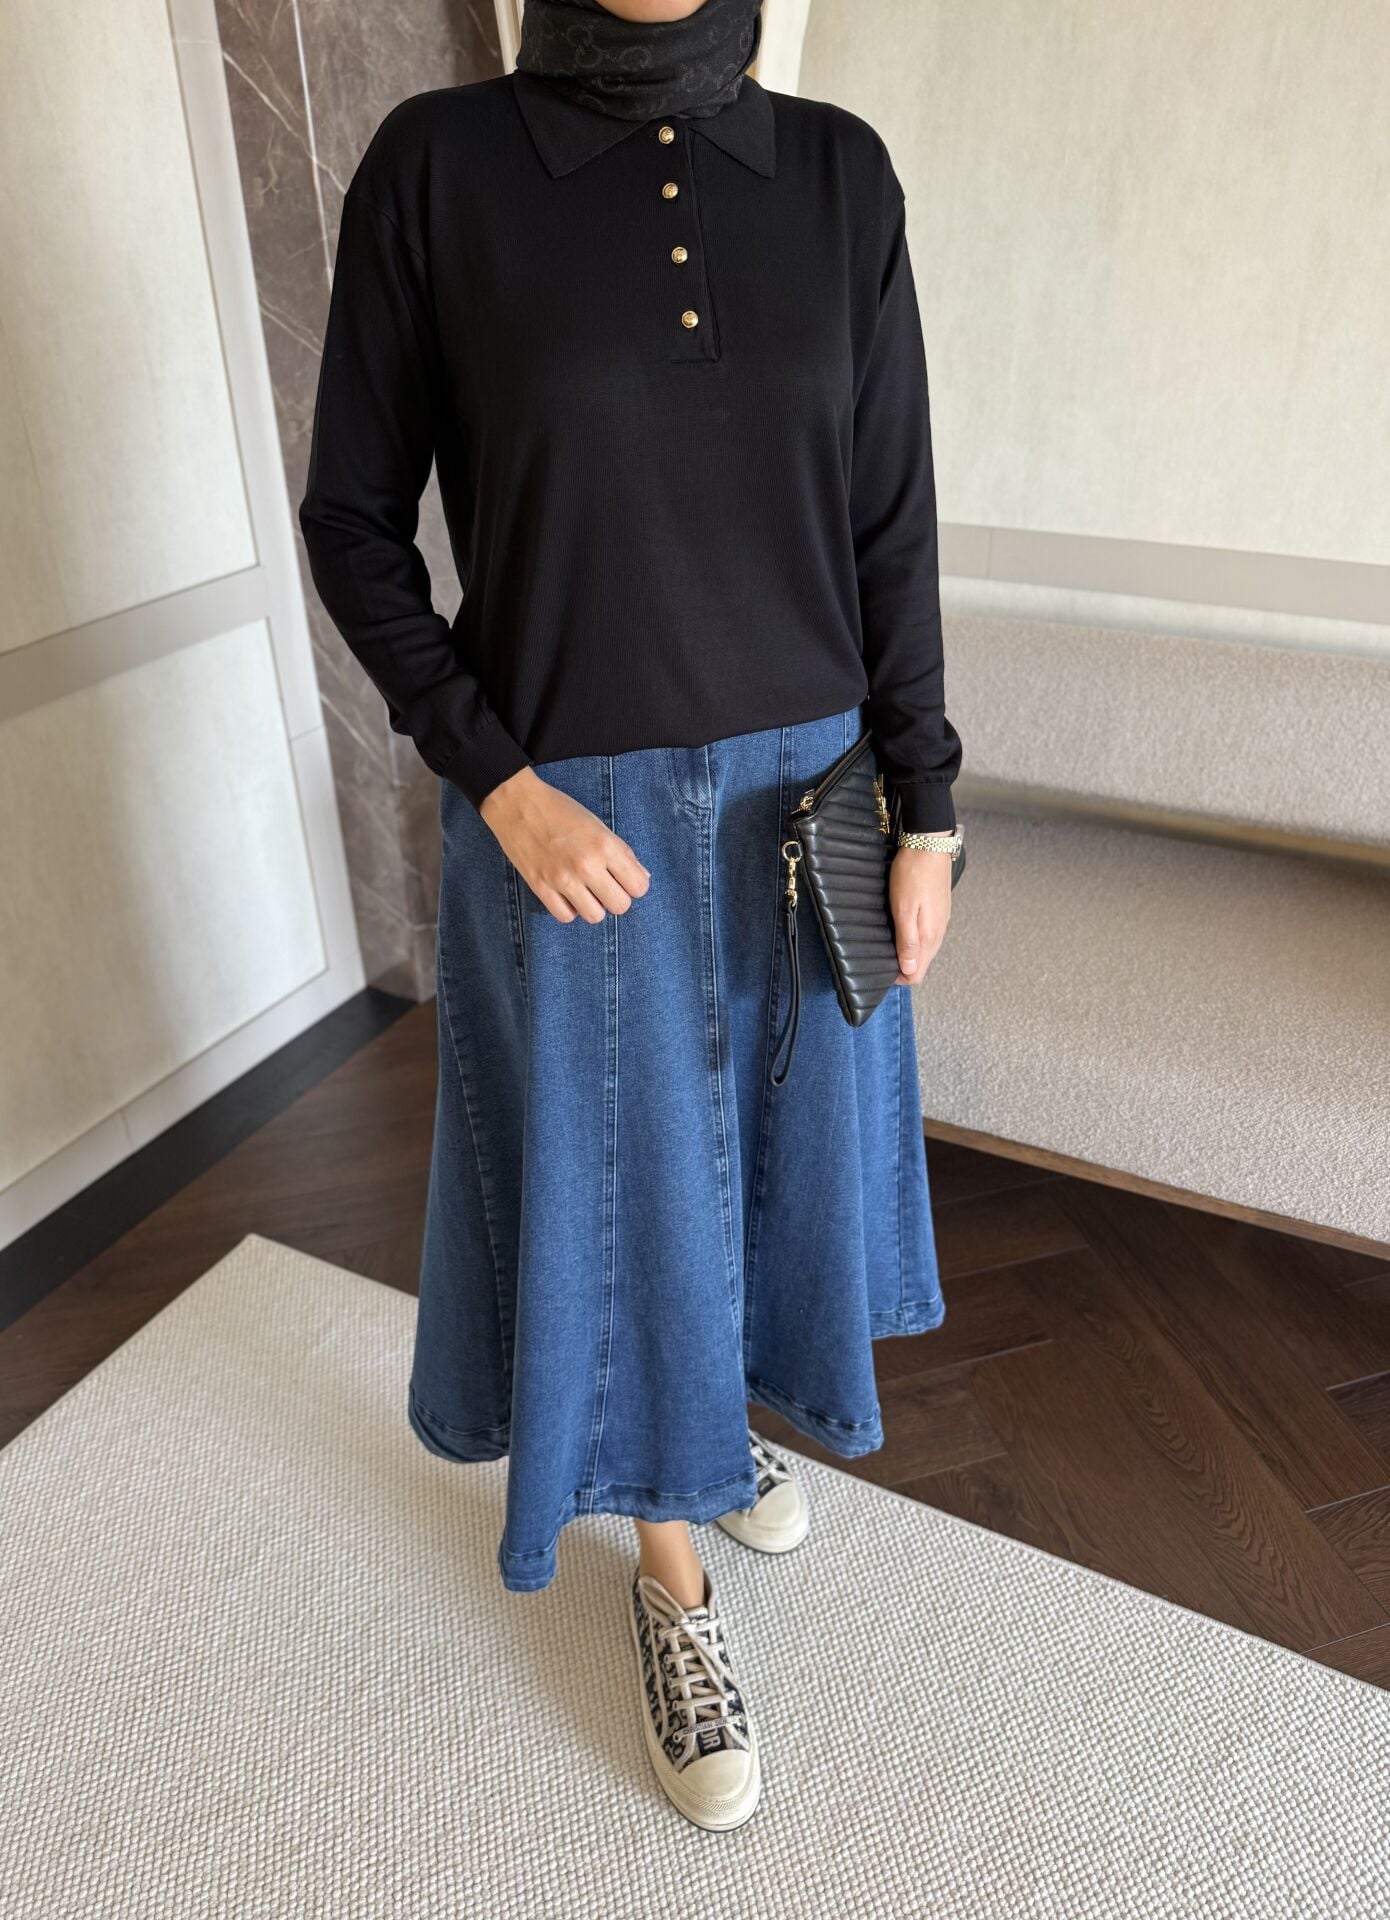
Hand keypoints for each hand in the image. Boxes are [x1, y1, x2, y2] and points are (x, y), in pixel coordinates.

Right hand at [479, 766, 650, 923]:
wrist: (517, 804)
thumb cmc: (560, 810)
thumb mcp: (598, 825)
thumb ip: (622, 852)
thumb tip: (642, 877)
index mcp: (605, 846)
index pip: (639, 887)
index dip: (634, 884)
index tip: (623, 878)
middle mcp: (587, 866)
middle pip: (620, 906)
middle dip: (616, 897)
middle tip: (605, 885)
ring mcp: (563, 879)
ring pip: (595, 916)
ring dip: (594, 906)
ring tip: (585, 891)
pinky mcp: (541, 888)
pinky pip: (566, 916)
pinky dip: (569, 909)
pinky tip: (567, 894)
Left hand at [888, 846, 951, 985]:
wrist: (930, 844)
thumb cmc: (913, 873)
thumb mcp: (903, 910)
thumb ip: (907, 942)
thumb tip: (909, 970)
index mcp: (929, 936)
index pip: (917, 974)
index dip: (899, 977)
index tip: (882, 970)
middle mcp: (938, 932)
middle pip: (922, 964)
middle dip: (903, 967)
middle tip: (882, 957)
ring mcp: (941, 921)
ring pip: (926, 950)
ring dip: (909, 953)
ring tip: (890, 943)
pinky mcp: (940, 911)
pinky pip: (929, 935)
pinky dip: (916, 939)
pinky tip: (903, 929)